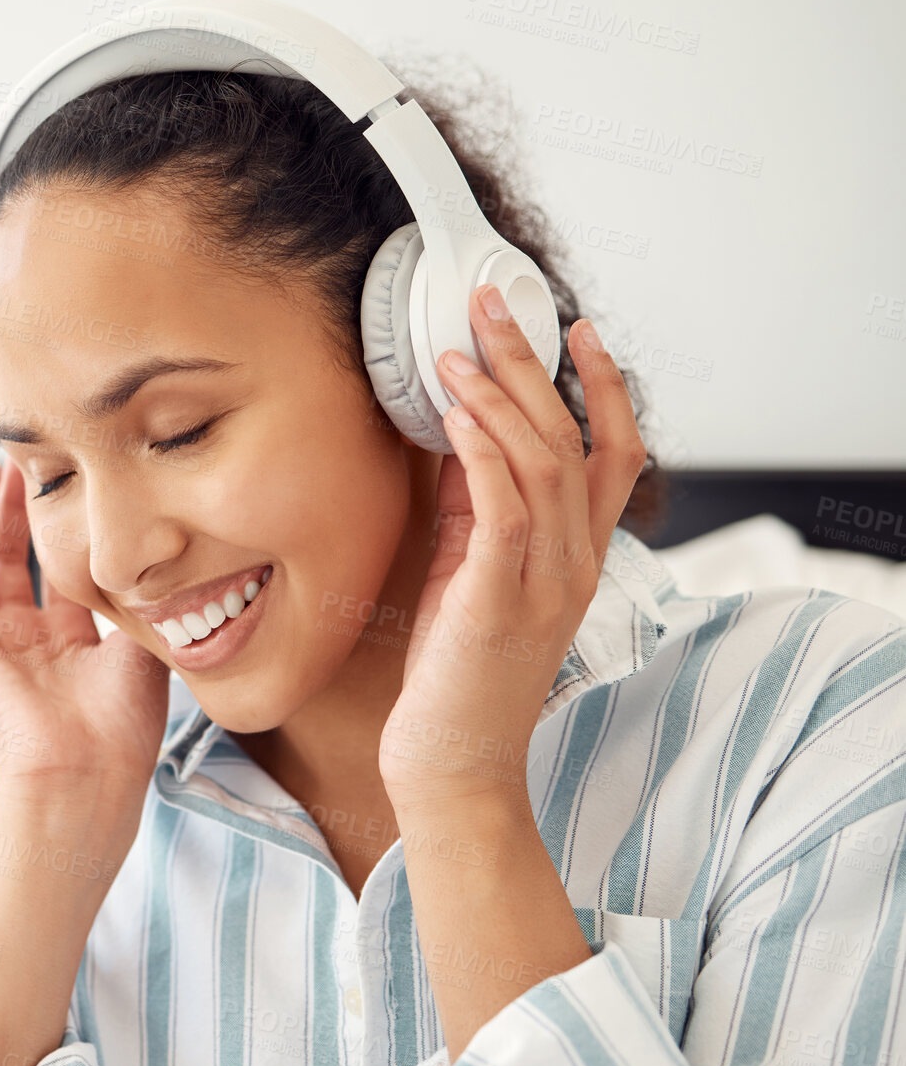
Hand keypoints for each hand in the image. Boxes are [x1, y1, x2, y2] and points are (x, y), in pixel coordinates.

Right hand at [0, 458, 170, 811]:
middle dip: (17, 511)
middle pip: (12, 561)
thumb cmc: (121, 729)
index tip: (68, 486)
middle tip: (24, 463)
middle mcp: (27, 642)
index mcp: (72, 648)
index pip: (58, 575)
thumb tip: (155, 563)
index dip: (60, 532)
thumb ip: (141, 603)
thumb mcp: (144, 649)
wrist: (84, 770)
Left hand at [379, 284, 646, 810]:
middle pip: (573, 438)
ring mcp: (544, 579)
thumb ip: (476, 507)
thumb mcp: (472, 571)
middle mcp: (575, 560)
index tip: (576, 329)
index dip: (602, 386)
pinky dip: (482, 453)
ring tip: (454, 350)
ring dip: (497, 396)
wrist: (451, 761)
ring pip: (543, 462)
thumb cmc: (457, 668)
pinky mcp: (500, 596)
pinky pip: (503, 508)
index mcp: (577, 553)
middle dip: (532, 363)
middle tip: (493, 304)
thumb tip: (460, 432)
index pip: (614, 454)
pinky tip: (455, 413)